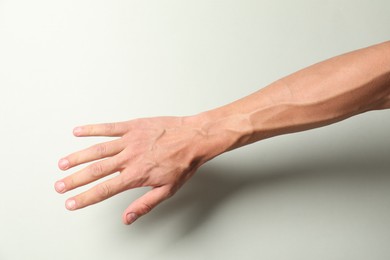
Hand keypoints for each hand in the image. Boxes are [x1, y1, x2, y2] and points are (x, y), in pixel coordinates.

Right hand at [55, 116, 215, 224]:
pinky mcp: (133, 126)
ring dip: (78, 157)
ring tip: (63, 163)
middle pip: (96, 171)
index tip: (71, 202)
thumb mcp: (167, 189)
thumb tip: (127, 218)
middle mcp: (129, 158)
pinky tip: (78, 132)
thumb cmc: (183, 163)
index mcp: (136, 175)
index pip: (105, 190)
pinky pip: (109, 127)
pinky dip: (92, 129)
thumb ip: (145, 204)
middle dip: (74, 180)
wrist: (194, 138)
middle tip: (60, 185)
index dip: (85, 198)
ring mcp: (130, 140)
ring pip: (98, 150)